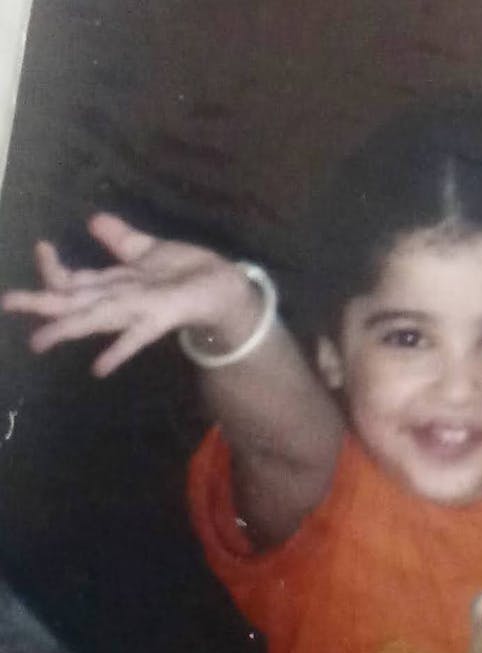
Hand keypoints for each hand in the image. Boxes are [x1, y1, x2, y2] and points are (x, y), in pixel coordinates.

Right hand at [2, 213, 259, 376]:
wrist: (224, 287)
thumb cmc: (186, 272)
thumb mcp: (149, 249)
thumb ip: (120, 239)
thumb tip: (93, 219)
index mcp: (113, 283)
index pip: (71, 279)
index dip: (52, 267)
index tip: (41, 246)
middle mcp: (118, 299)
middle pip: (71, 301)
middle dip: (38, 303)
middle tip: (6, 302)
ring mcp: (136, 310)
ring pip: (93, 318)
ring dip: (66, 328)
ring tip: (38, 341)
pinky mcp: (160, 318)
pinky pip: (136, 338)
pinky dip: (118, 351)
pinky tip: (98, 368)